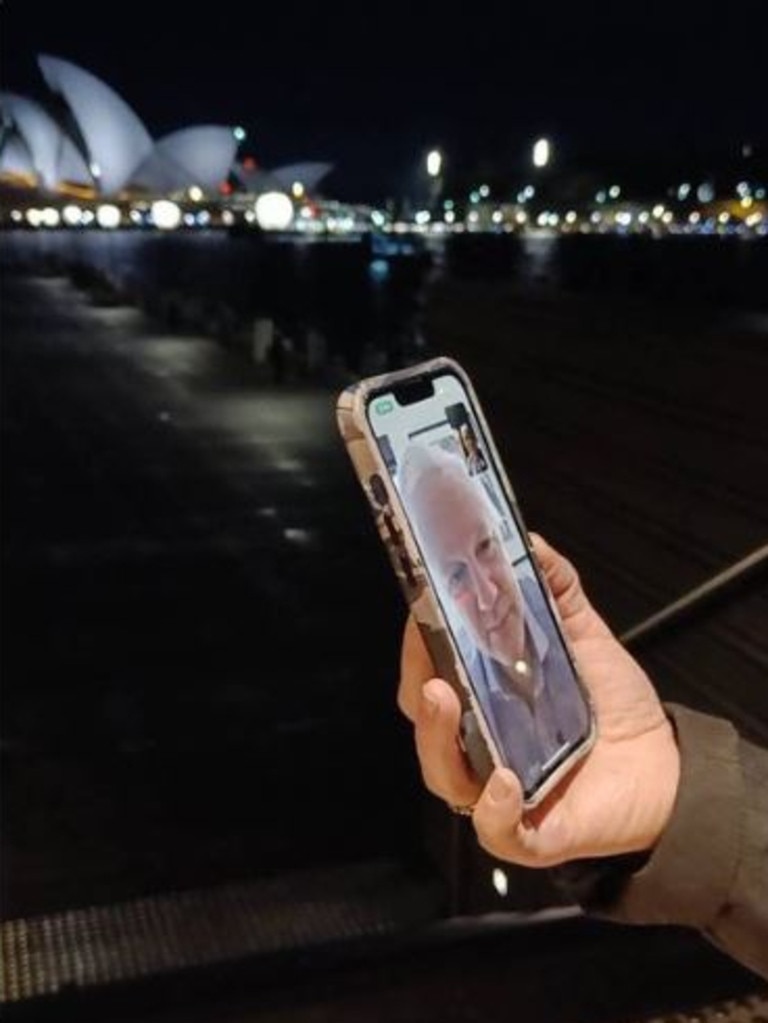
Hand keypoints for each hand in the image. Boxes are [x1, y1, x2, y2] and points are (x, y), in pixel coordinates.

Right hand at [397, 534, 680, 867]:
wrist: (668, 767)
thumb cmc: (613, 704)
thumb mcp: (584, 638)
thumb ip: (557, 591)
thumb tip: (531, 541)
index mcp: (479, 703)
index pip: (428, 675)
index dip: (418, 645)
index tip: (421, 605)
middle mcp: (477, 747)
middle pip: (426, 725)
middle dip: (421, 694)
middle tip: (431, 662)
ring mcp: (498, 793)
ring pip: (445, 776)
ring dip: (438, 742)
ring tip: (447, 703)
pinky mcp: (532, 833)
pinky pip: (497, 830)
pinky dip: (494, 810)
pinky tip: (505, 783)